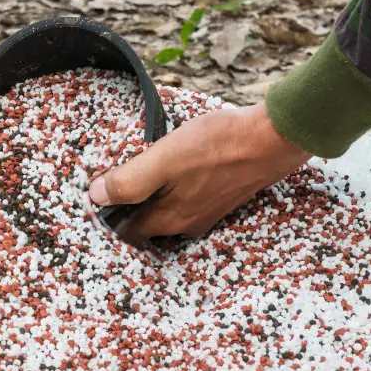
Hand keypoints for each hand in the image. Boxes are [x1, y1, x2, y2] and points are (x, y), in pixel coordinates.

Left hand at [87, 103, 311, 241]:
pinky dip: (174, 189)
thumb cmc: (219, 146)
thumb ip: (129, 181)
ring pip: (168, 211)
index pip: (126, 232)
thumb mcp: (164, 159)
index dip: (108, 215)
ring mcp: (207, 212)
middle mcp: (188, 224)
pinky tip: (175, 168)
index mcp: (169, 220)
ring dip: (152, 197)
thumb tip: (96, 196)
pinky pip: (187, 200)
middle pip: (147, 224)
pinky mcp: (222, 197)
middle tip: (116, 180)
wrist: (274, 138)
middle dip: (129, 207)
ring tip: (143, 170)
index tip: (98, 193)